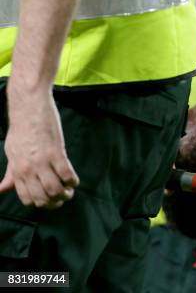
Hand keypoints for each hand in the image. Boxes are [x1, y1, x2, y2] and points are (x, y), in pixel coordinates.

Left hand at [0, 91, 78, 207]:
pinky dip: (73, 180)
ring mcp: (42, 161)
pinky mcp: (56, 152)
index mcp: (17, 170)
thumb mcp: (12, 153)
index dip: (41, 203)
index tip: (49, 199)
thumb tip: (2, 189)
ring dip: (65, 193)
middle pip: (42, 198)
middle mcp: (28, 169)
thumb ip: (11, 173)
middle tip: (63, 196)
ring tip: (69, 189)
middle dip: (55, 202)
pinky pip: (66, 174)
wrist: (29, 108)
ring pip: (55, 189)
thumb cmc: (22, 129)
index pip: (27, 198)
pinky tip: (73, 179)